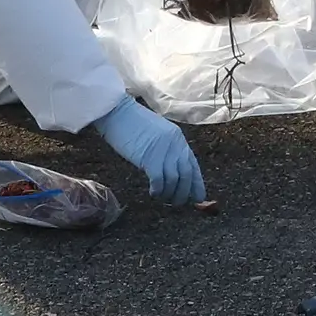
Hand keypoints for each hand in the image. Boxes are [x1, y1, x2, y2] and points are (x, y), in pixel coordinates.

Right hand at [92, 97, 207, 203]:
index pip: (193, 165)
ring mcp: (163, 151)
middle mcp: (175, 145)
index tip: (198, 198)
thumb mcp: (157, 135)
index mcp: (178, 139)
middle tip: (177, 203)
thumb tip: (171, 174)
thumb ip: (166, 151)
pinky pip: (160, 181)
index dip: (197, 184)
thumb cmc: (132, 124)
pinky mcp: (150, 158)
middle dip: (183, 193)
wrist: (117, 112)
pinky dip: (158, 190)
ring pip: (174, 180)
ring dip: (169, 194)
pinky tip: (153, 192)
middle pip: (186, 175)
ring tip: (162, 198)